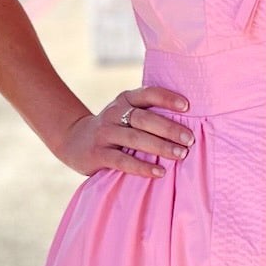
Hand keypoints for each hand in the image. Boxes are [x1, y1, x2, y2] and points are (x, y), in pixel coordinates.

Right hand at [57, 86, 193, 178]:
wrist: (74, 140)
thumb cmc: (114, 128)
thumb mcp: (127, 114)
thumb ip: (149, 114)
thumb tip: (191, 121)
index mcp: (125, 99)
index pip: (148, 93)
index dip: (167, 99)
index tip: (188, 107)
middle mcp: (114, 113)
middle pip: (144, 118)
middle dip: (169, 128)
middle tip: (189, 140)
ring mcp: (104, 133)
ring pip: (134, 138)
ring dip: (160, 147)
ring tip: (180, 155)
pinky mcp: (97, 153)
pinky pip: (122, 160)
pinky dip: (142, 167)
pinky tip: (160, 172)